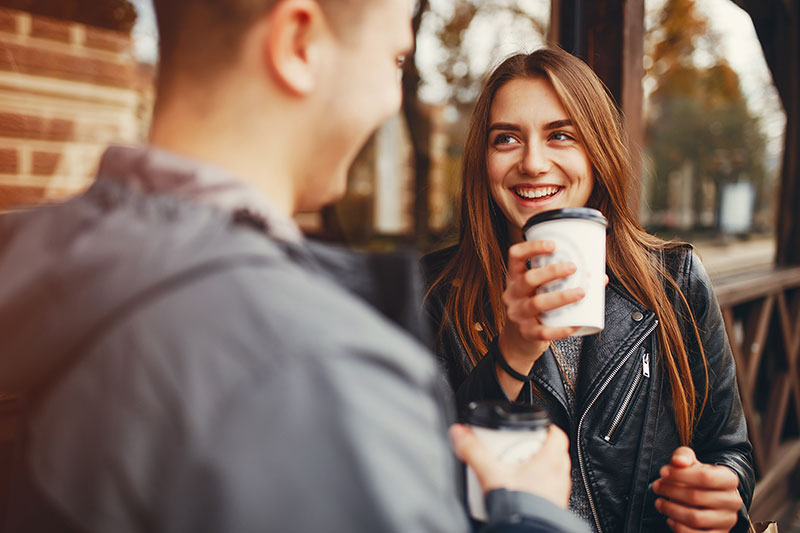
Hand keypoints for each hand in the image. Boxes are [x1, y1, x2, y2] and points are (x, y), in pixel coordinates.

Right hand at [449, 423, 570, 508]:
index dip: (547, 428)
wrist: (525, 531)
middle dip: (538, 448)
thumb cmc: (518, 505)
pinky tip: (522, 490)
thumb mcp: (490, 472)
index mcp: (549, 461)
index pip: (557, 435)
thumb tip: (460, 434)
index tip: (535, 427)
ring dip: (540, 468)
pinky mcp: (554, 506)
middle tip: (520, 447)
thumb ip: (473, 450)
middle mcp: (558, 476)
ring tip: (519, 469)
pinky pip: (550, 490)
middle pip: (554, 452)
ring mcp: (558, 492)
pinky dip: (540, 486)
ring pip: (554, 472)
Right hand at [498, 240, 583, 371]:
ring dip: (561, 296)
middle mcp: (513, 294)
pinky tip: (575, 324)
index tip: (553, 245)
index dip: (532, 247)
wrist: (517, 341)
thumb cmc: (533, 309)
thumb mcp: (536, 291)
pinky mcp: (527, 333)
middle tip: (573, 268)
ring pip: (537, 303)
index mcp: (515, 279)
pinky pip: (544, 331)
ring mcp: (518, 314)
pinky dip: (561, 328)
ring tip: (581, 292)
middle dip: (552, 271)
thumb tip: (599, 277)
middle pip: (529, 279)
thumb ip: (560, 282)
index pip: (515, 256)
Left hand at [653, 447, 741, 532]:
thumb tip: (677, 461)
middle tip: (656, 486)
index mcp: (729, 479)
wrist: (711, 497)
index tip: (662, 472)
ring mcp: (727, 520)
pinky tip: (669, 518)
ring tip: (659, 502)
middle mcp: (732, 501)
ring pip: (695, 518)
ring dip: (671, 510)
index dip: (680, 475)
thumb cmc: (698, 477)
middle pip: (696, 497)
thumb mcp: (692, 462)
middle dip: (670, 491)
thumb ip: (683, 456)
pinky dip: (678, 527)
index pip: (705, 477)